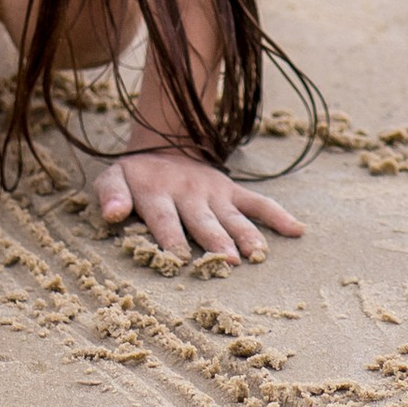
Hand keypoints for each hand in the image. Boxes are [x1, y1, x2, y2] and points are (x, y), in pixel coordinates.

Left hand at [95, 147, 306, 265]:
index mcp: (158, 193)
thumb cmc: (137, 176)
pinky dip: (278, 215)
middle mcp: (189, 193)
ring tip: (258, 254)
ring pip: (234, 216)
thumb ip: (111, 194)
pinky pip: (259, 203)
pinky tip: (297, 230)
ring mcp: (215, 193)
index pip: (164, 219)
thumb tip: (112, 214)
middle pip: (203, 221)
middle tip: (228, 260)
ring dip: (246, 235)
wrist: (164, 145)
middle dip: (216, 240)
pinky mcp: (233, 192)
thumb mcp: (114, 177)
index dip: (170, 238)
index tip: (178, 259)